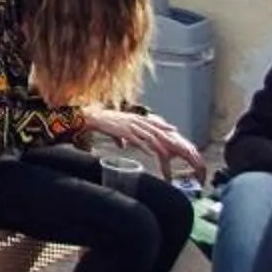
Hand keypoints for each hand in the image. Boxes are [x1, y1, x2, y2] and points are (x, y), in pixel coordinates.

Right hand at [86, 108, 202, 171]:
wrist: (94, 118)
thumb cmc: (104, 122)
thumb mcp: (116, 129)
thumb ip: (121, 138)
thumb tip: (122, 145)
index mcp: (134, 118)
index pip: (153, 121)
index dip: (164, 125)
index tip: (173, 128)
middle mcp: (135, 121)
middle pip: (154, 129)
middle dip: (166, 135)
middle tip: (176, 140)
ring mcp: (131, 127)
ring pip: (148, 136)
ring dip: (158, 145)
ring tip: (166, 152)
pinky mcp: (125, 133)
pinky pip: (138, 142)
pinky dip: (145, 148)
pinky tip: (151, 154)